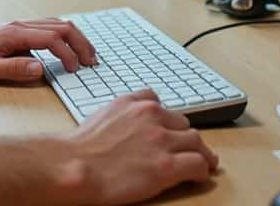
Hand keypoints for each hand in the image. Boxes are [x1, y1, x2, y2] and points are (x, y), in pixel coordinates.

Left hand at [0, 19, 97, 82]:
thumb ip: (13, 68)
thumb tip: (41, 68)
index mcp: (14, 32)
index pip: (52, 38)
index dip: (68, 54)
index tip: (74, 71)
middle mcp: (20, 24)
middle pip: (62, 26)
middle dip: (81, 43)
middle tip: (92, 62)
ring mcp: (20, 25)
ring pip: (58, 24)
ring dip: (76, 38)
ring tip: (87, 56)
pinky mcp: (18, 30)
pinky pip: (49, 28)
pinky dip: (65, 36)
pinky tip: (68, 48)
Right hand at [56, 91, 217, 203]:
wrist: (75, 165)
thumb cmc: (81, 147)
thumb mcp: (104, 113)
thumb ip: (124, 110)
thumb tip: (132, 120)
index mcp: (137, 104)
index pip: (163, 106)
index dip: (169, 123)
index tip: (172, 132)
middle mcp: (153, 116)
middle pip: (183, 124)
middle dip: (184, 138)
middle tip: (188, 151)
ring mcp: (162, 140)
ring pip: (197, 141)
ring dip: (201, 153)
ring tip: (204, 163)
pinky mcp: (167, 165)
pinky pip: (198, 164)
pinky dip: (202, 170)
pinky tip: (200, 176)